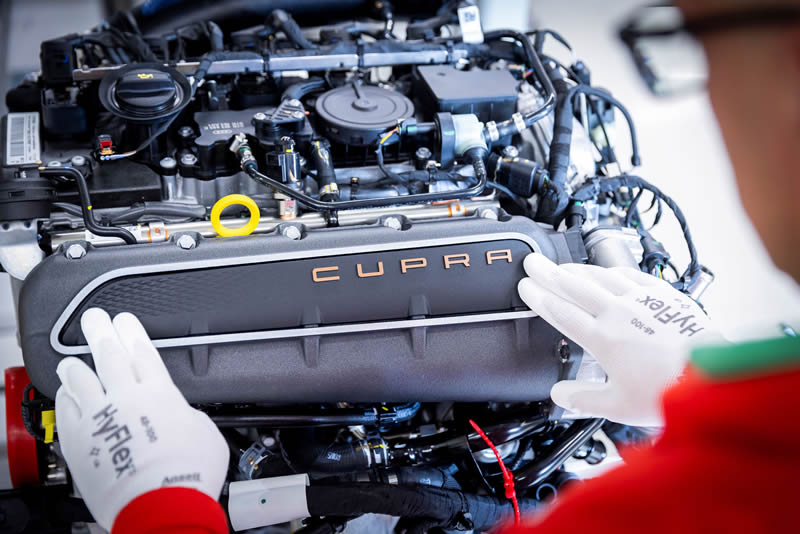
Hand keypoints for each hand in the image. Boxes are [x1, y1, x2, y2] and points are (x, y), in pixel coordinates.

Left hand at [55, 308, 228, 530]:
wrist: (162, 504)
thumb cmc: (189, 474)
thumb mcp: (207, 435)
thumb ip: (190, 418)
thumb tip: (183, 419)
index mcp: (161, 393)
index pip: (142, 352)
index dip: (132, 333)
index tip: (124, 320)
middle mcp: (128, 398)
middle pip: (109, 355)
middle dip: (101, 332)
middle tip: (94, 319)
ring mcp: (100, 418)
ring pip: (81, 380)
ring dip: (76, 366)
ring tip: (72, 359)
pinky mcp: (79, 441)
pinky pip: (65, 410)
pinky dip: (65, 398)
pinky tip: (65, 394)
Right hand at [517, 254, 717, 425]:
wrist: (710, 375)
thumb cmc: (668, 391)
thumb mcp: (618, 405)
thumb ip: (583, 398)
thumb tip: (559, 394)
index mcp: (602, 339)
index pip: (560, 312)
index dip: (538, 298)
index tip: (524, 287)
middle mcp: (618, 313)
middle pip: (574, 286)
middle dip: (549, 273)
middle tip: (532, 262)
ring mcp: (641, 300)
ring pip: (600, 277)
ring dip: (577, 269)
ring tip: (562, 265)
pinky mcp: (662, 294)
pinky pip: (631, 275)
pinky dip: (612, 271)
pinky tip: (607, 271)